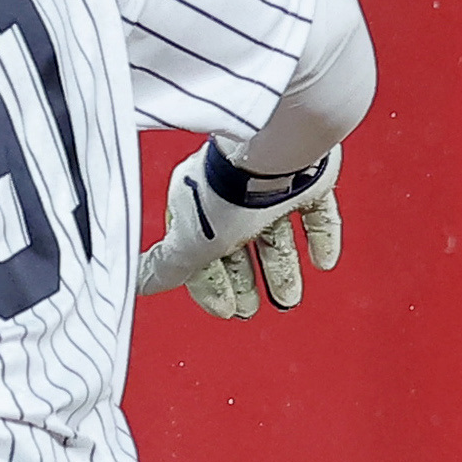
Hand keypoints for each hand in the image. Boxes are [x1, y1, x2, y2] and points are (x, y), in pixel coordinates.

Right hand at [137, 140, 341, 318]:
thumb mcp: (187, 243)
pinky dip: (320, 239)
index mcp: (197, 206)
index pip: (199, 254)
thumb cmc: (225, 194)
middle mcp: (232, 196)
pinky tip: (323, 263)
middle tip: (252, 310)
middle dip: (245, 282)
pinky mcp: (308, 179)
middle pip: (238, 247)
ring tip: (289, 299)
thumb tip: (138, 284)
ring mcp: (271, 186)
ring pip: (276, 235)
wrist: (272, 151)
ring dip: (282, 270)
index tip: (226, 311)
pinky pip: (315, 213)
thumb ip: (167, 268)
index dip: (211, 286)